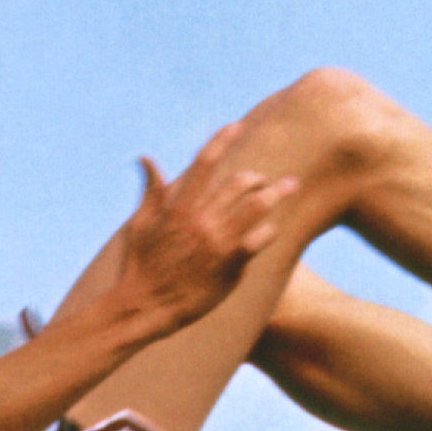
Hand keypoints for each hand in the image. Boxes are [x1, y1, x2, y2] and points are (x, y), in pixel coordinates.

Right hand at [113, 120, 299, 327]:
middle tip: (266, 180)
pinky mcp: (230, 263)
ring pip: (257, 205)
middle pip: (239, 181)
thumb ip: (151, 190)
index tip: (235, 125)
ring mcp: (217, 240)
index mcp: (179, 206)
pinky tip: (271, 229)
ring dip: (277, 192)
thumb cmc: (141, 265)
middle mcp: (201, 218)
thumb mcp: (141, 224)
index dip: (221, 140)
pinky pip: (260, 238)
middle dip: (257, 177)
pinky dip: (269, 230)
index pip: (204, 162)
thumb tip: (147, 159)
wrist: (145, 305)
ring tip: (290, 186)